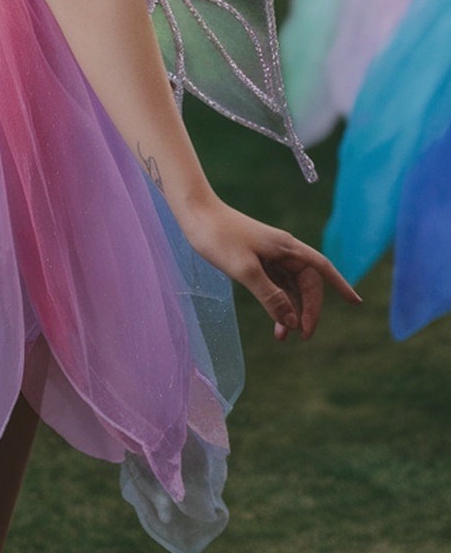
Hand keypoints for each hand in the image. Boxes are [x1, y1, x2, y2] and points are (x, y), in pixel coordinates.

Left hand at [181, 197, 360, 341]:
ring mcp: (269, 254)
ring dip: (291, 310)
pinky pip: (276, 284)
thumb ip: (270, 296)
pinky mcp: (256, 259)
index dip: (341, 285)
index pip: (322, 268)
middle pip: (308, 283)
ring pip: (290, 287)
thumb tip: (292, 321)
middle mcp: (283, 250)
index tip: (356, 303)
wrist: (195, 214)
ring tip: (283, 337)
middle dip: (308, 310)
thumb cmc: (219, 237)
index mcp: (287, 247)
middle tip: (302, 336)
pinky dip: (278, 303)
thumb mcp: (245, 271)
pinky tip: (275, 321)